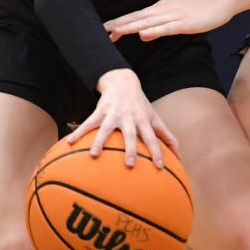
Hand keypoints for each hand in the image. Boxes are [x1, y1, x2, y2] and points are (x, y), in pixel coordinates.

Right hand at [65, 68, 179, 166]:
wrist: (123, 82)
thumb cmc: (141, 106)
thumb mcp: (155, 119)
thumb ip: (167, 137)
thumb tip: (179, 157)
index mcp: (144, 121)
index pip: (153, 139)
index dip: (157, 152)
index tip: (160, 167)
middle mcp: (129, 118)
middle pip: (131, 135)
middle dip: (131, 149)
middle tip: (130, 164)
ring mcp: (113, 115)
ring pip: (106, 129)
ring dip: (100, 141)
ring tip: (93, 155)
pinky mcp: (100, 112)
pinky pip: (88, 123)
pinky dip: (79, 133)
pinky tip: (69, 143)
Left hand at [105, 0, 238, 41]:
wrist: (222, 1)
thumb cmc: (201, 10)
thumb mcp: (177, 19)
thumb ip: (159, 26)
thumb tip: (142, 34)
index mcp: (161, 9)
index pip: (136, 17)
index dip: (120, 23)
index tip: (104, 30)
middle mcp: (164, 10)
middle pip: (137, 18)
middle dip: (119, 24)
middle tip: (101, 30)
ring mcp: (174, 16)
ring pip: (148, 22)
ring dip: (131, 26)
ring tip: (115, 31)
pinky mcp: (185, 23)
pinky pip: (167, 28)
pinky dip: (154, 31)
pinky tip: (143, 34)